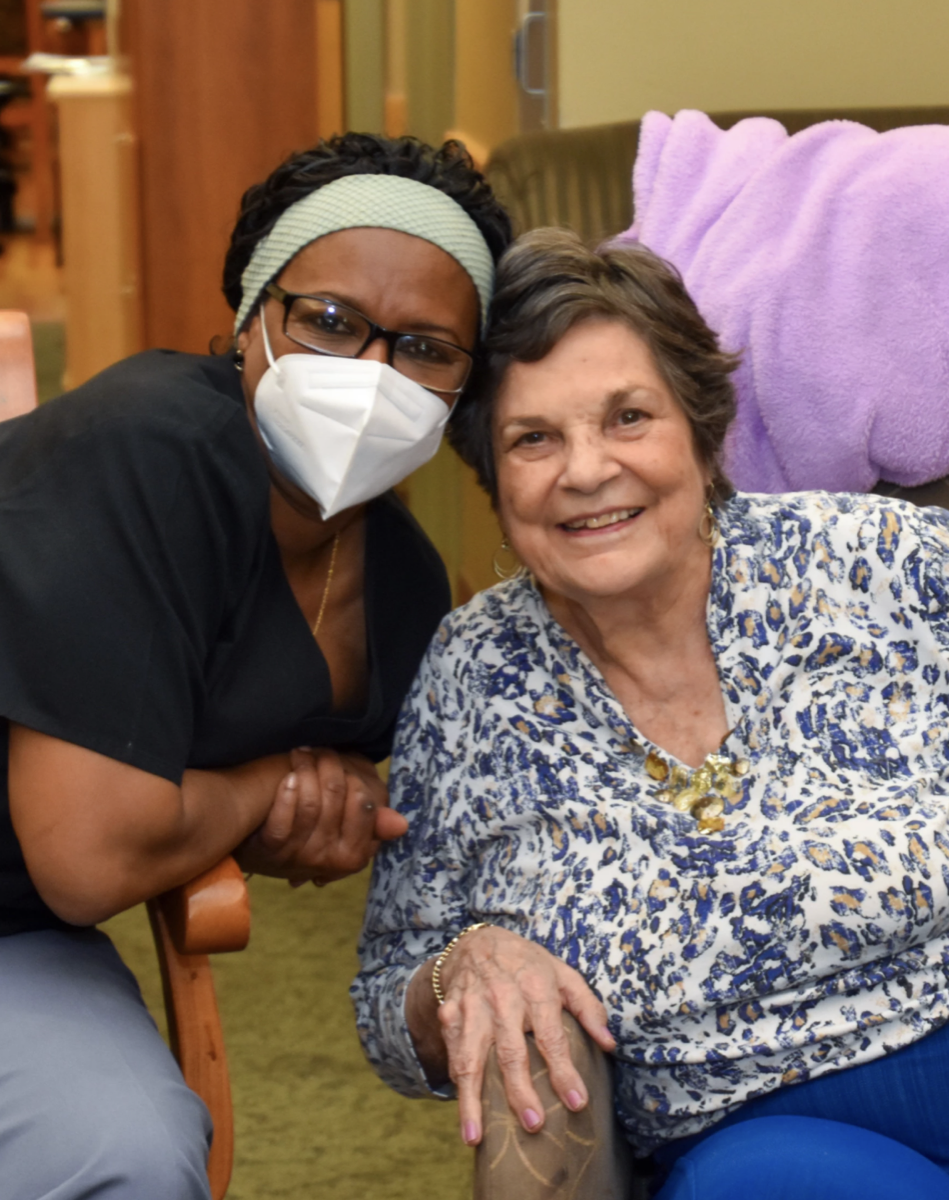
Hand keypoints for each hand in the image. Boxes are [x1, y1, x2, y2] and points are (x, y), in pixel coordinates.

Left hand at [234, 749, 406, 884]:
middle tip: (318, 750)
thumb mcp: (344, 826)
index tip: (346, 764)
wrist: (256, 841)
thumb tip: (401, 824)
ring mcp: (299, 857)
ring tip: (300, 754)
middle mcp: (329, 860)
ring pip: (311, 805)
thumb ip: (371, 820)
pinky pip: (283, 821)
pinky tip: (287, 776)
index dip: (355, 780)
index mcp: (353, 854)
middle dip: (329, 766)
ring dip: (306, 770)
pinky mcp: (271, 852)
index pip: (364, 806)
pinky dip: (286, 793)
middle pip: (338, 797)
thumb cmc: (308, 828)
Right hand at [409, 925, 614, 1145]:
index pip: (552, 1036)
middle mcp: (502, 999)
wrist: (476, 943)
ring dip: (473, 1098)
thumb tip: (610, 1044)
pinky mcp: (450, 1017)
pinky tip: (465, 1117)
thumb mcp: (562, 973)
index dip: (565, 1071)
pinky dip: (457, 1087)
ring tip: (475, 1136)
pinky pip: (453, 1055)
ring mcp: (472, 1009)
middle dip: (520, 1090)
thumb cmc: (526, 965)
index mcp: (535, 988)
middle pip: (511, 1052)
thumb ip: (588, 1007)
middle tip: (534, 1125)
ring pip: (472, 1058)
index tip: (577, 1103)